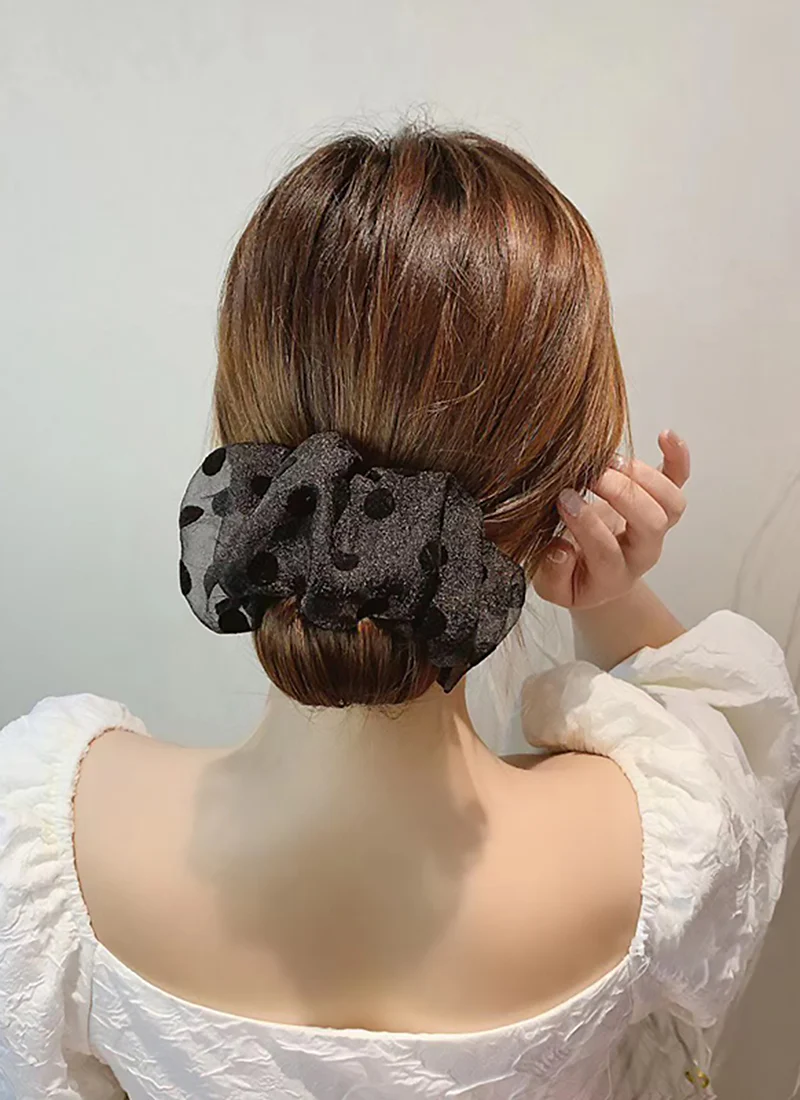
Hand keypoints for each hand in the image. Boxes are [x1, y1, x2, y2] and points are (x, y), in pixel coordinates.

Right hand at [533, 430, 689, 609]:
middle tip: (590, 476)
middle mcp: (642, 551)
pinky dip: (677, 456)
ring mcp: (656, 525)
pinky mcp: (662, 502)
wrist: (595, 574)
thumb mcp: (552, 587)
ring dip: (644, 477)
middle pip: (652, 523)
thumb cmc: (571, 576)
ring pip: (671, 502)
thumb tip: (561, 549)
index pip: (608, 551)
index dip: (586, 524)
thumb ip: (553, 574)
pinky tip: (664, 435)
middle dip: (622, 494)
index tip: (563, 499)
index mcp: (613, 575)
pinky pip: (679, 479)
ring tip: (609, 462)